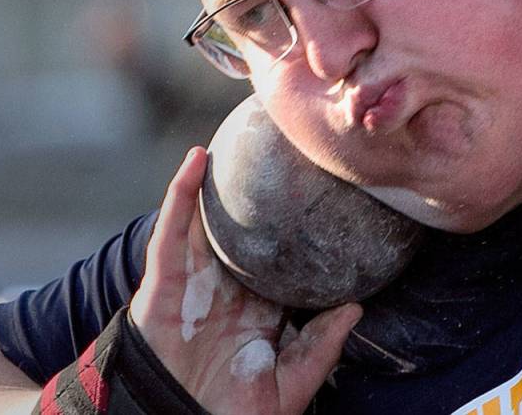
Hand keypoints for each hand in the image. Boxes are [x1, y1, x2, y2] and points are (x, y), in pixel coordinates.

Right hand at [129, 147, 361, 413]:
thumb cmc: (231, 413)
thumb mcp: (291, 382)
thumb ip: (321, 346)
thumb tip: (357, 307)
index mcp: (255, 305)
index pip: (276, 255)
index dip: (290, 226)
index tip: (318, 190)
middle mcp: (224, 285)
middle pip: (239, 229)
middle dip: (251, 193)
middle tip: (277, 151)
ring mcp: (193, 280)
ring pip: (203, 219)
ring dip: (212, 178)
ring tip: (232, 135)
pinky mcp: (164, 281)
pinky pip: (172, 230)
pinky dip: (181, 192)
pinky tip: (195, 160)